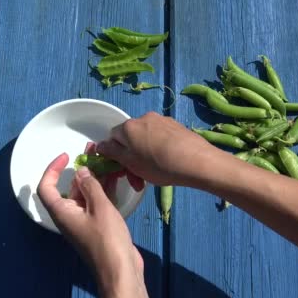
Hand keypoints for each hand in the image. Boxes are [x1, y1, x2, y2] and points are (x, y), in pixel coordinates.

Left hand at [37, 152, 142, 288]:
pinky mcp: (98, 226)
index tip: (66, 156)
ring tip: (105, 159)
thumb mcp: (100, 208)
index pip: (46, 188)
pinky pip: (97, 202)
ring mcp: (84, 221)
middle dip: (80, 169)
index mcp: (62, 213)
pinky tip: (114, 177)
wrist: (121, 270)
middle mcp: (70, 216)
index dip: (52, 169)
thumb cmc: (107, 240)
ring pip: (86, 194)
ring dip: (94, 177)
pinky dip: (103, 189)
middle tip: (92, 152)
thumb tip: (81, 171)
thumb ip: (91, 186)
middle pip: (69, 188)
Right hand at [97, 112, 215, 185]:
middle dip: (131, 160)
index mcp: (128, 126)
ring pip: (145, 139)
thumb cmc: (159, 165)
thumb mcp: (131, 163)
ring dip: (144, 156)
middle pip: (129, 139)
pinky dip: (158, 150)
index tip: (124, 172)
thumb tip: (100, 145)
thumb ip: (112, 153)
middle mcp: (143, 118)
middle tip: (138, 179)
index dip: (115, 157)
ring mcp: (162, 120)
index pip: (112, 138)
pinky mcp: (176, 126)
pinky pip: (159, 138)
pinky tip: (167, 163)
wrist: (198, 162)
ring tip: (154, 174)